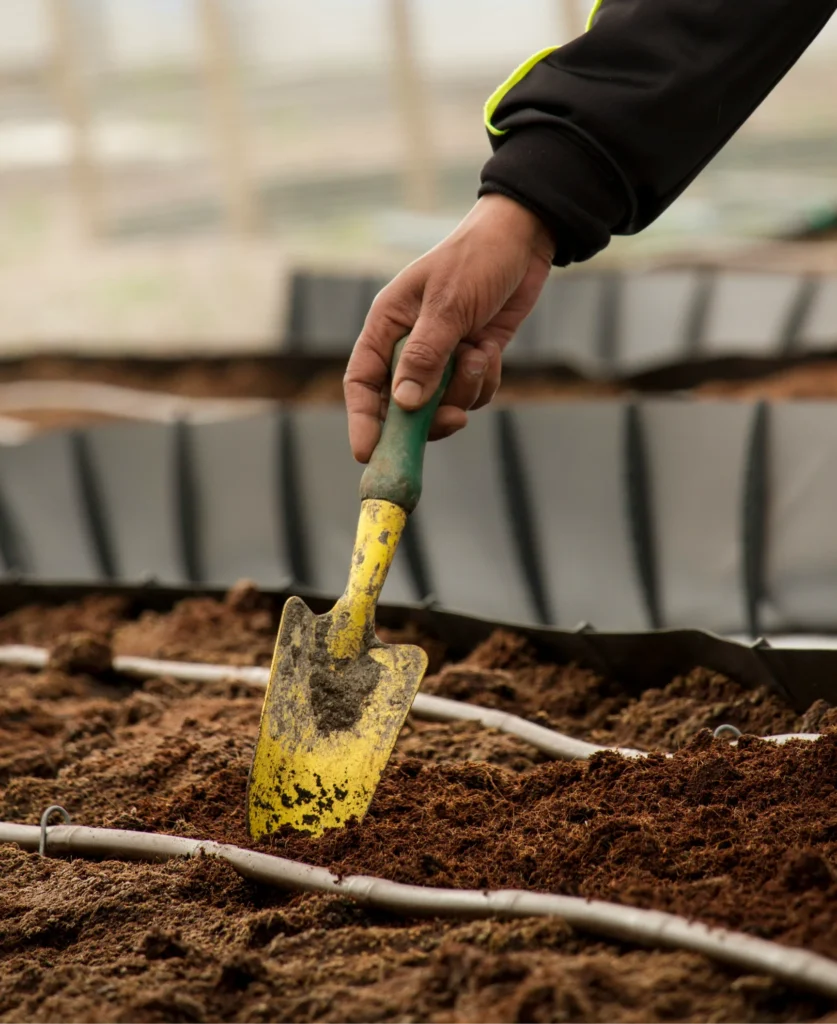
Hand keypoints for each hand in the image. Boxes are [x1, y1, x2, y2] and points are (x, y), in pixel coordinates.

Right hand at [344, 193, 554, 461]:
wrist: (523, 240)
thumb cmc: (476, 259)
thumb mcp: (448, 306)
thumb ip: (425, 357)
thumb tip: (403, 405)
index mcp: (387, 326)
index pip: (362, 381)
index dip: (362, 419)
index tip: (368, 452)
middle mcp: (408, 346)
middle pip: (401, 405)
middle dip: (428, 416)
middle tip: (454, 420)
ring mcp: (441, 356)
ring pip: (441, 404)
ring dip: (464, 390)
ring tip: (480, 354)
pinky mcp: (470, 361)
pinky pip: (471, 395)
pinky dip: (484, 382)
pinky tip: (492, 350)